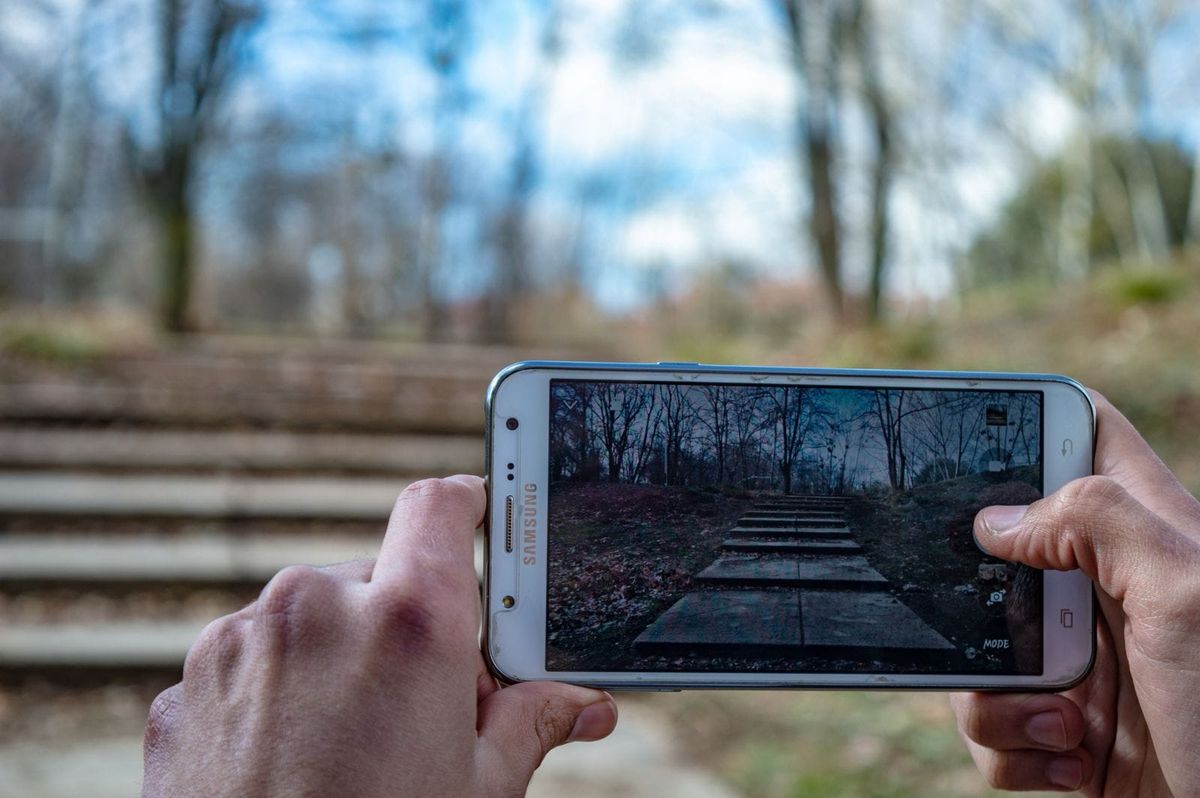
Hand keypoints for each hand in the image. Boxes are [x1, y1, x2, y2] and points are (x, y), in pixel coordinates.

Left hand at [142, 476, 617, 797]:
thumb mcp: (478, 789)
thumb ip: (530, 723)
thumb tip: (581, 705)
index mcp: (409, 623)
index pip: (440, 507)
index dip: (465, 505)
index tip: (476, 513)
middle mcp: (318, 608)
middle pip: (380, 579)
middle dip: (406, 627)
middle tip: (425, 703)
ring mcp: (242, 641)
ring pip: (312, 619)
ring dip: (339, 657)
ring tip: (352, 744)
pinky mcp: (191, 682)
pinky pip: (252, 660)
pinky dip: (278, 692)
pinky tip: (292, 759)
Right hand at [951, 392, 1199, 794]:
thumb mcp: (1185, 595)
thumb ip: (1098, 524)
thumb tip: (997, 520)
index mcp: (1149, 535)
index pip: (1086, 434)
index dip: (1031, 415)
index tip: (969, 424)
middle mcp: (1108, 590)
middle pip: (999, 546)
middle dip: (976, 592)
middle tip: (1014, 624)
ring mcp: (1082, 661)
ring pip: (979, 645)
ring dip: (995, 695)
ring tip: (1066, 724)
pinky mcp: (1062, 728)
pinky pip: (990, 721)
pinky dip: (1012, 748)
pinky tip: (1072, 760)